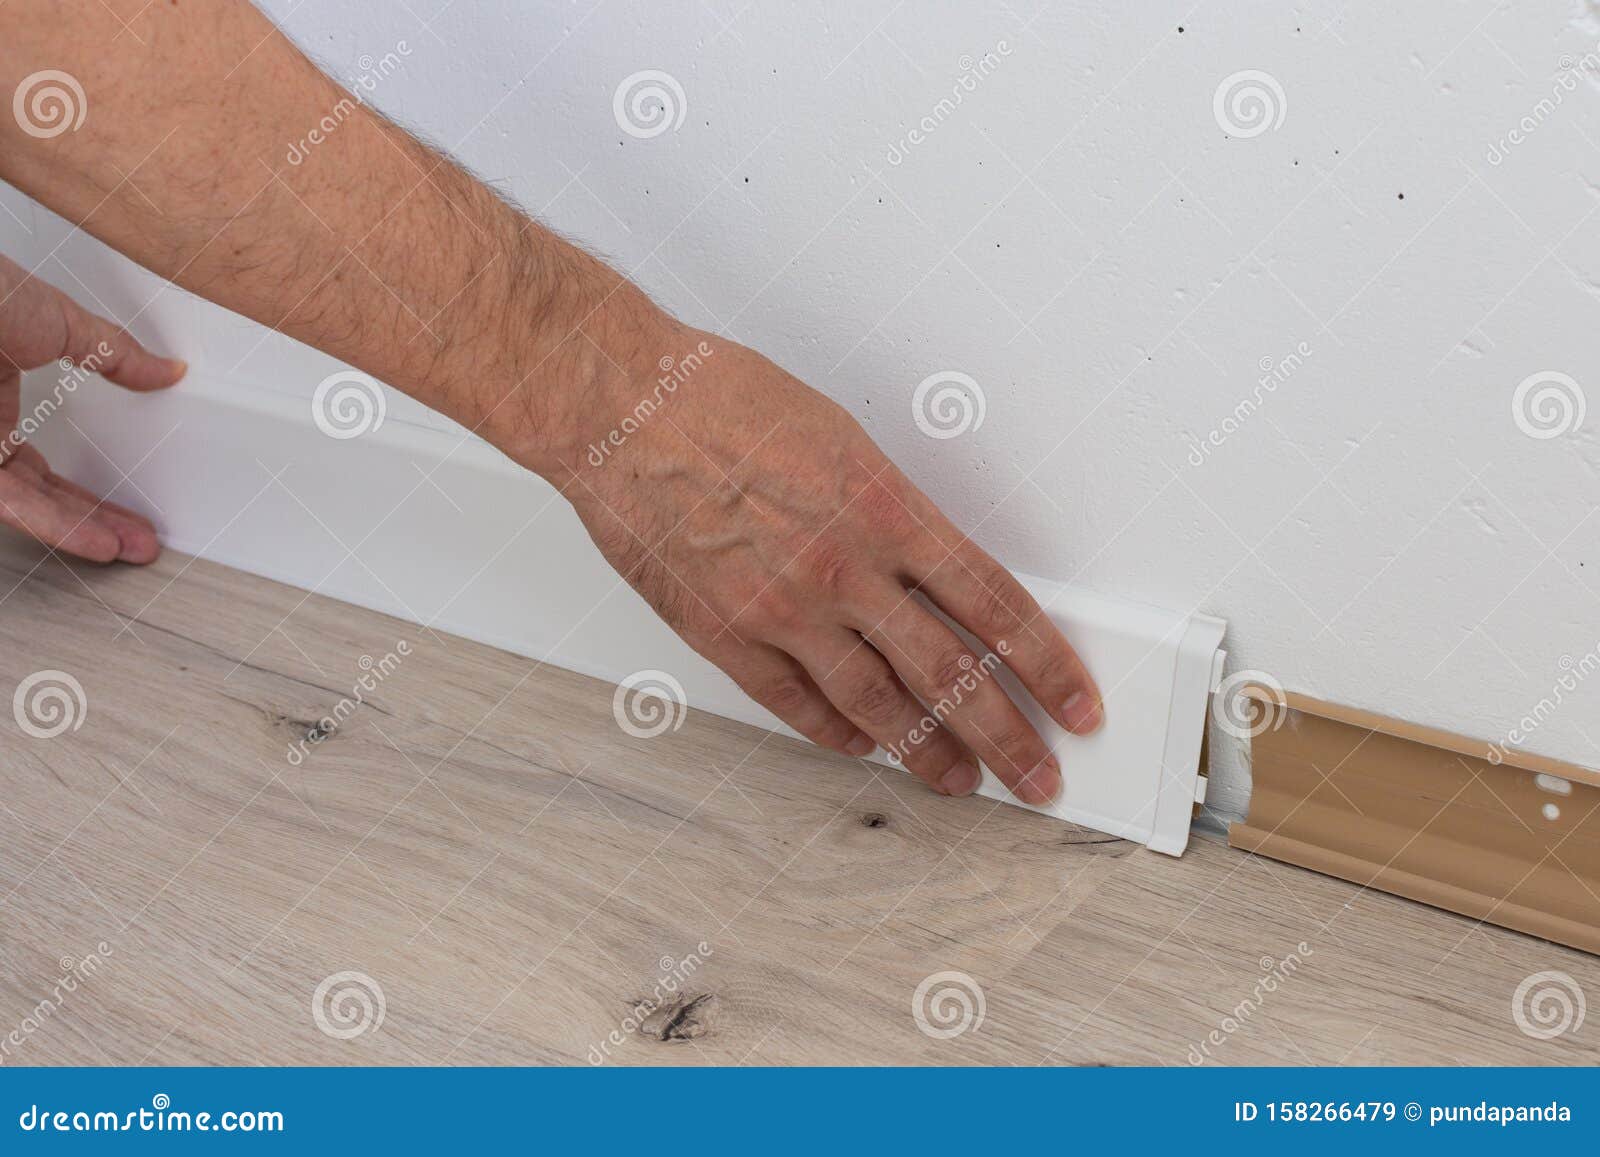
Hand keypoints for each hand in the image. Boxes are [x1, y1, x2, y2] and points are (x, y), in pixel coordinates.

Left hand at [0, 254, 184, 562]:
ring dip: (83, 533)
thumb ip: (116, 352)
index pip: (42, 467)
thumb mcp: (61, 320)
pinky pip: (11, 506)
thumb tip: (162, 369)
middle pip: (42, 495)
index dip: (87, 491)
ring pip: (29, 508)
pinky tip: (96, 539)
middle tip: (138, 539)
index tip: (128, 503)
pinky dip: (57, 527)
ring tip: (129, 548)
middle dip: (97, 521)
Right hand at [536, 309, 1102, 804]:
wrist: (622, 410)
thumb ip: (892, 511)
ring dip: (929, 752)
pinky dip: (837, 733)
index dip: (1046, 661)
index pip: (994, 603)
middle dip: (1008, 734)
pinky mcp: (725, 635)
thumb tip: (934, 570)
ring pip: (879, 705)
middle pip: (951, 673)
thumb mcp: (842, 438)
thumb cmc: (722, 401)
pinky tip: (863, 747)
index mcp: (884, 508)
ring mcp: (783, 610)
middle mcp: (844, 569)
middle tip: (1040, 775)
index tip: (1075, 700)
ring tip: (962, 781)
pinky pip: (796, 704)